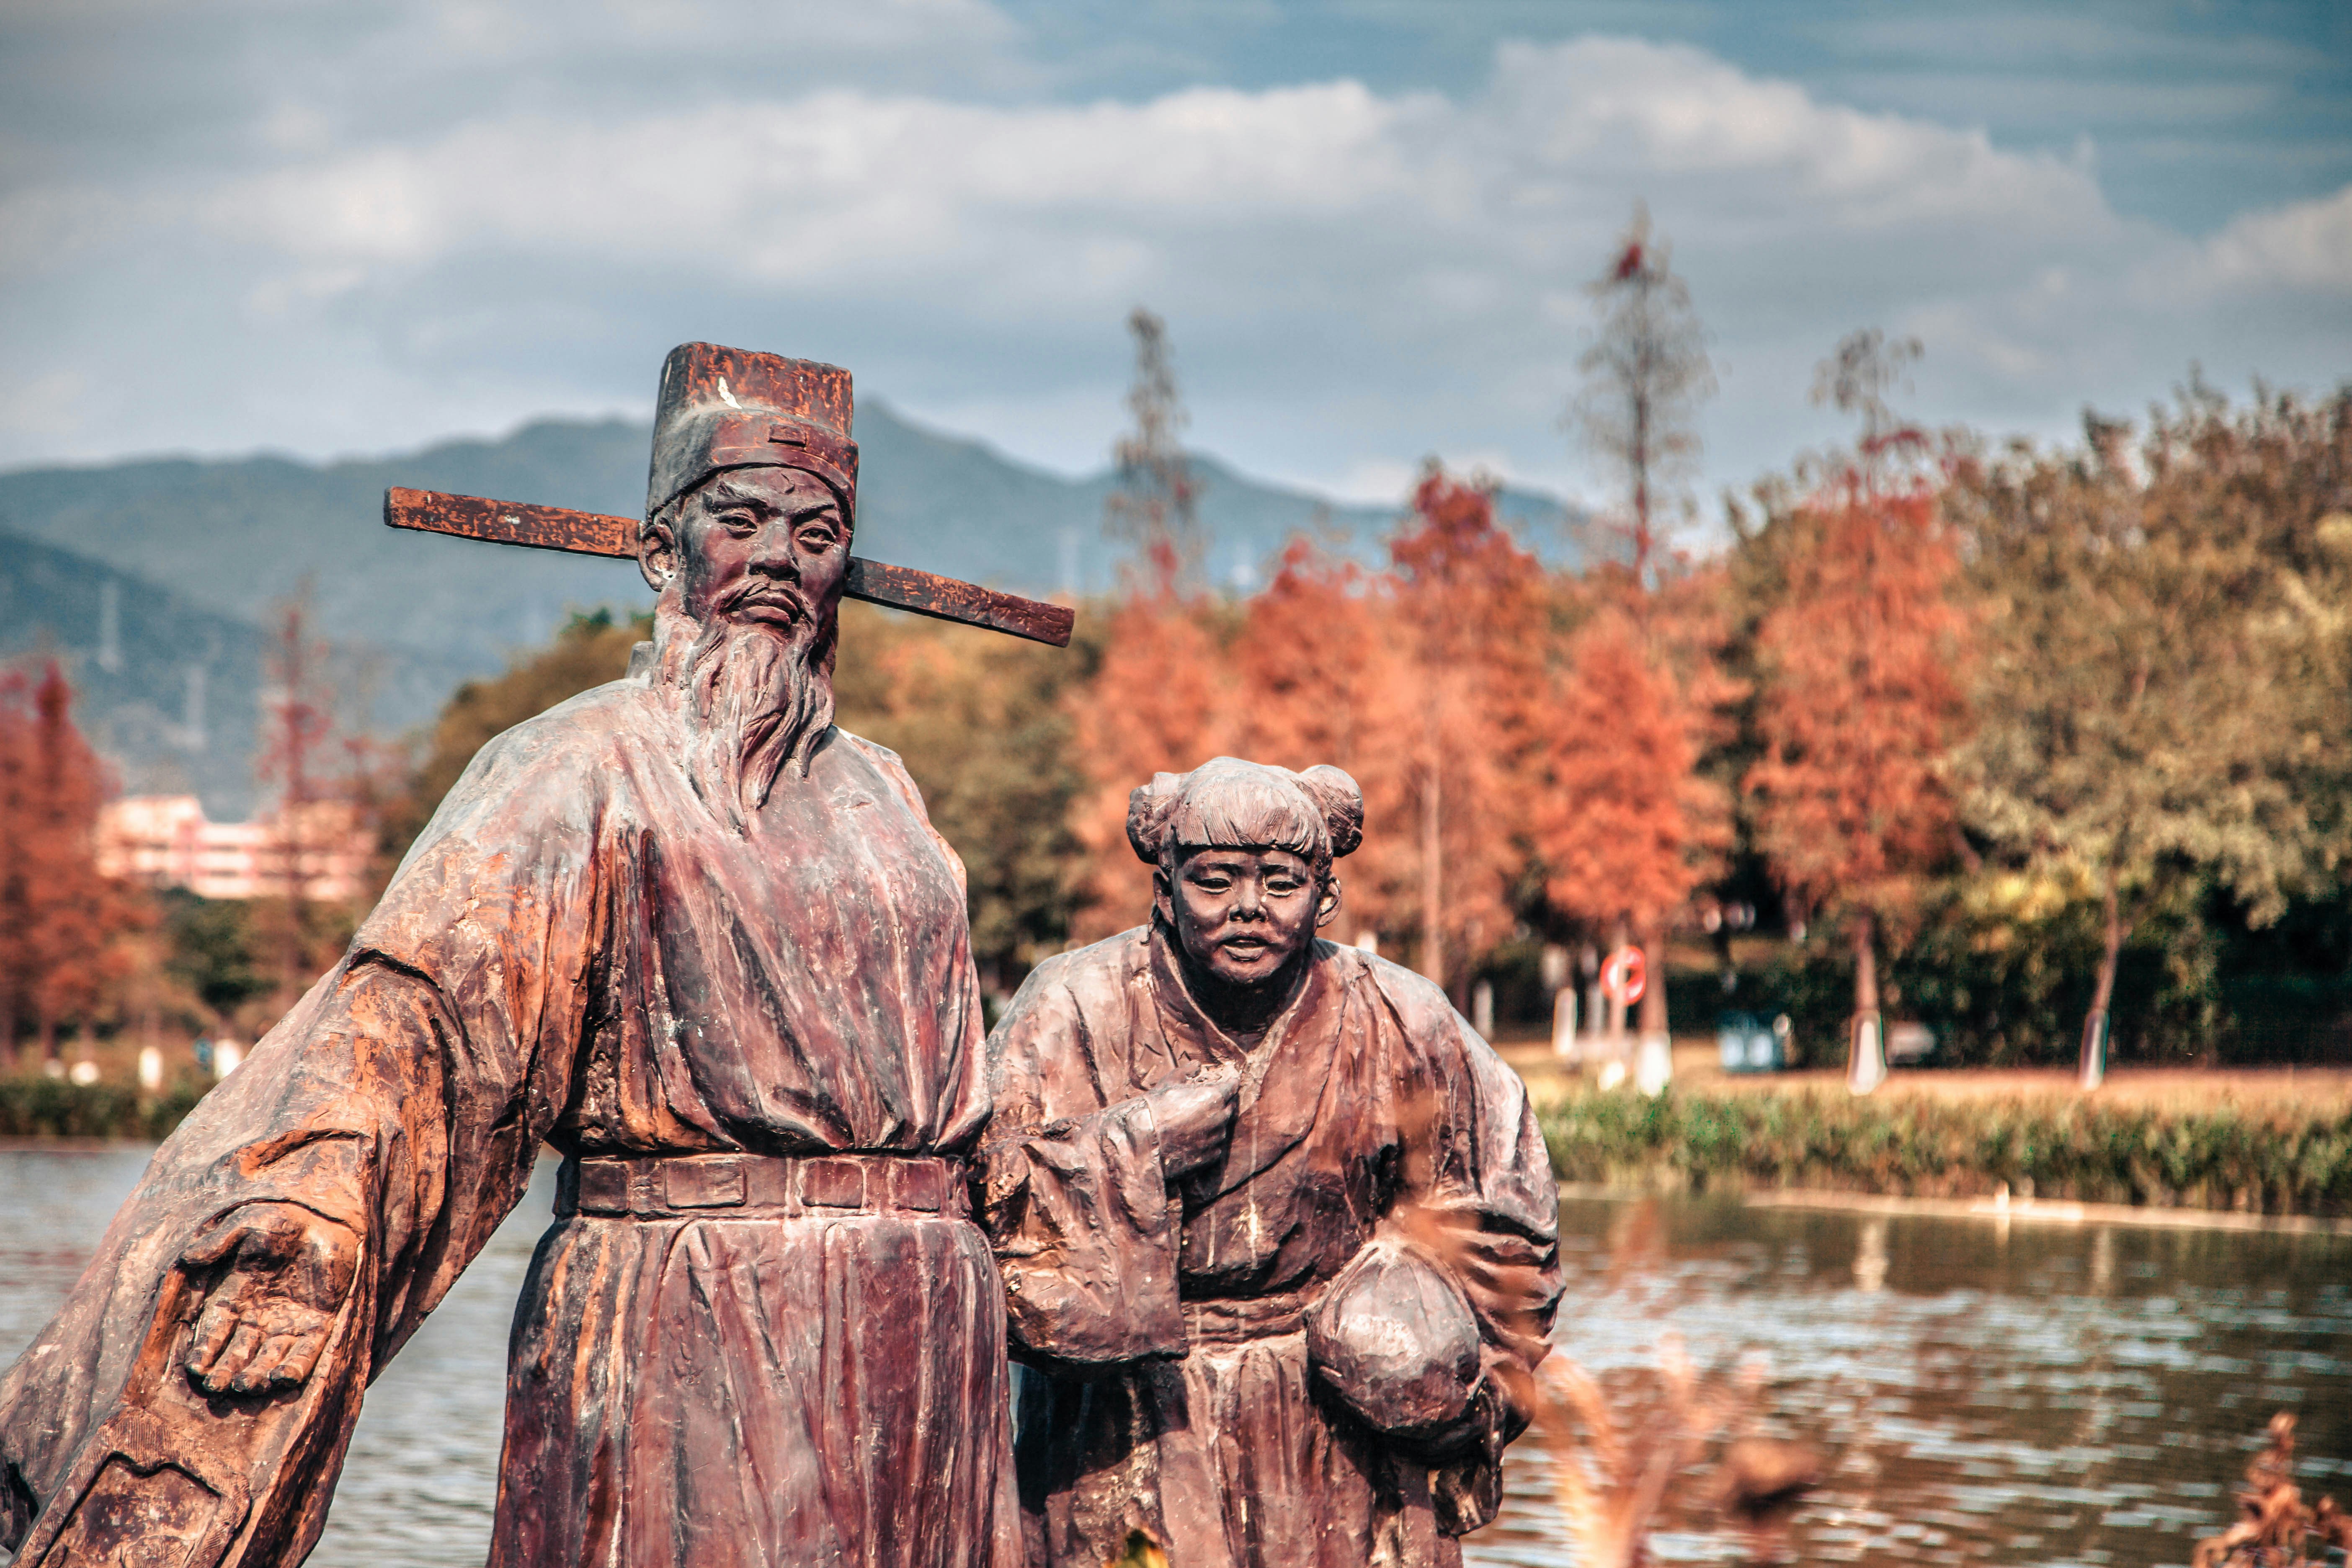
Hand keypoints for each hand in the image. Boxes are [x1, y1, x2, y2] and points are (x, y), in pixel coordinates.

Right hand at [178, 1203, 358, 1396]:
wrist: (330, 1221)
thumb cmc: (285, 1221)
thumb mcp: (249, 1226)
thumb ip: (220, 1241)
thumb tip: (188, 1256)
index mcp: (237, 1296)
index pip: (216, 1329)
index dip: (206, 1348)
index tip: (196, 1367)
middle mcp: (260, 1317)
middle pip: (238, 1351)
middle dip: (227, 1369)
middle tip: (217, 1388)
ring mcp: (289, 1324)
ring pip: (268, 1357)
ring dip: (257, 1373)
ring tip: (246, 1386)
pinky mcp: (319, 1325)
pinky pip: (306, 1352)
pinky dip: (295, 1366)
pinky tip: (284, 1378)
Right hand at [1146, 1064, 1241, 1177]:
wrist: (1145, 1138)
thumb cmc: (1156, 1106)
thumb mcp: (1170, 1082)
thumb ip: (1186, 1071)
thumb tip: (1196, 1065)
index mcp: (1213, 1097)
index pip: (1231, 1087)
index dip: (1231, 1083)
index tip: (1232, 1081)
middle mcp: (1218, 1118)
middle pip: (1230, 1108)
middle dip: (1227, 1102)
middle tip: (1221, 1099)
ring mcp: (1214, 1138)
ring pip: (1223, 1128)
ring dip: (1218, 1123)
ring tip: (1207, 1120)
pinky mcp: (1208, 1155)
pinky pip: (1216, 1146)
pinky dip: (1211, 1141)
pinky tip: (1201, 1138)